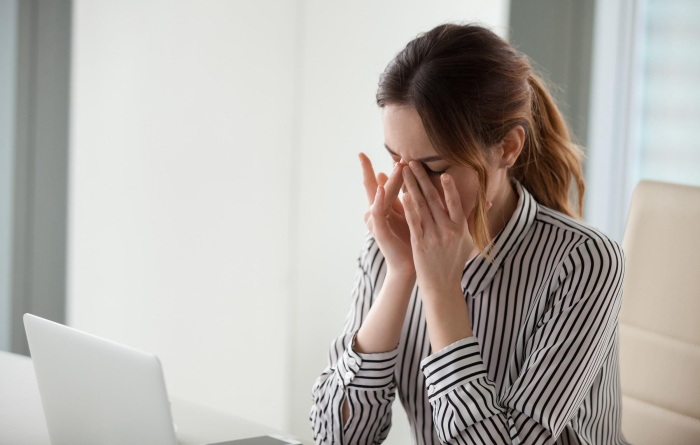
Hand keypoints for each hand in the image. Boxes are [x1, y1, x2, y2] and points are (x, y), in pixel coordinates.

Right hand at [359, 153, 413, 276]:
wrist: (409, 266)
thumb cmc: (411, 241)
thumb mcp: (410, 216)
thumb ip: (409, 198)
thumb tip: (417, 180)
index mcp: (383, 208)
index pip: (376, 184)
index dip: (369, 169)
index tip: (362, 153)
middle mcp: (375, 212)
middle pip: (375, 186)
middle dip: (380, 170)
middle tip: (386, 155)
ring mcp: (375, 221)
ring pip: (379, 196)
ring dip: (387, 180)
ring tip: (396, 166)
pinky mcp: (378, 230)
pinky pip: (377, 212)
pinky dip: (378, 200)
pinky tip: (380, 188)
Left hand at [401, 161, 481, 294]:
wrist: (442, 287)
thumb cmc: (454, 263)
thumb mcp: (468, 241)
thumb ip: (471, 220)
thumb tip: (487, 202)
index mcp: (460, 229)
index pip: (455, 203)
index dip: (449, 188)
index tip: (443, 173)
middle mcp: (448, 231)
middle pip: (434, 199)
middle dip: (422, 178)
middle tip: (413, 162)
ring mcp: (433, 237)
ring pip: (421, 207)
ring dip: (411, 187)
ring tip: (404, 172)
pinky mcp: (420, 244)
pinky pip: (414, 223)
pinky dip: (408, 208)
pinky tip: (403, 195)